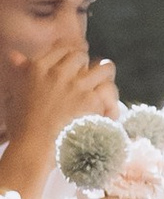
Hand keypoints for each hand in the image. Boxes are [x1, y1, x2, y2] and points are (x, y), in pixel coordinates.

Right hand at [1, 35, 114, 191]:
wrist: (34, 149)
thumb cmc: (23, 125)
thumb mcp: (17, 93)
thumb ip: (21, 71)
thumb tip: (15, 55)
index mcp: (38, 68)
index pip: (63, 49)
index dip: (71, 56)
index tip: (75, 66)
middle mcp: (58, 72)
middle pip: (83, 56)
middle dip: (87, 66)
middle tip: (88, 79)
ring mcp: (77, 85)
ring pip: (104, 68)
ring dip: (106, 77)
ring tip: (104, 88)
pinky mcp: (92, 101)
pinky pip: (110, 90)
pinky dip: (111, 101)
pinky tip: (108, 111)